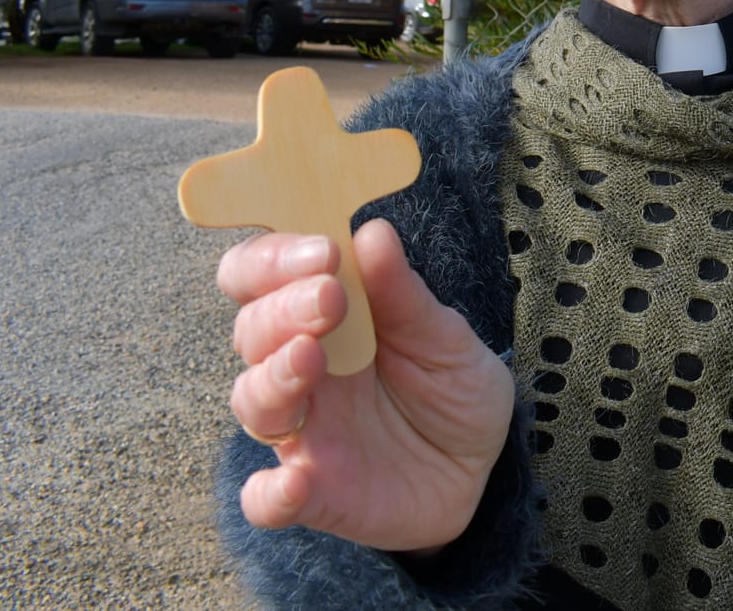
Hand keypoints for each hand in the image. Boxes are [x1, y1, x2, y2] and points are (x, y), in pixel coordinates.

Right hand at [218, 220, 515, 552]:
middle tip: (328, 298)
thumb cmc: (452, 388)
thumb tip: (373, 232)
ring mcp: (301, 432)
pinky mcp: (311, 493)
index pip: (264, 275)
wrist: (479, 467)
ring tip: (309, 356)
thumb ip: (405, 296)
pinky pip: (267, 499)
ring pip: (253, 401)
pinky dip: (269, 494)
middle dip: (283, 308)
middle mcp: (299, 370)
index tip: (322, 250)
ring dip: (272, 376)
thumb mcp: (446, 338)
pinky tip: (293, 483)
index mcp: (324, 318)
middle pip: (253, 331)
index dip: (276, 258)